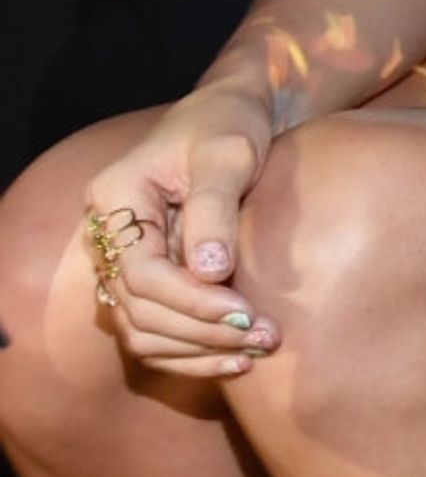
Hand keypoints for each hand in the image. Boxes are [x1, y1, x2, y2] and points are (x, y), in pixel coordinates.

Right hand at [77, 87, 283, 378]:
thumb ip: (214, 209)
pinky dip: (192, 353)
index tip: (246, 313)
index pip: (142, 273)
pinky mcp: (150, 279)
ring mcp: (124, 261)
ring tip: (260, 350)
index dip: (192, 301)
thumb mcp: (227, 154)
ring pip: (142, 330)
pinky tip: (238, 362)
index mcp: (115, 197)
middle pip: (138, 310)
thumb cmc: (231, 123)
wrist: (236, 114)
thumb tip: (209, 272)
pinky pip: (155, 332)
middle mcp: (109, 235)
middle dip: (201, 331)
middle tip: (266, 337)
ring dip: (199, 349)